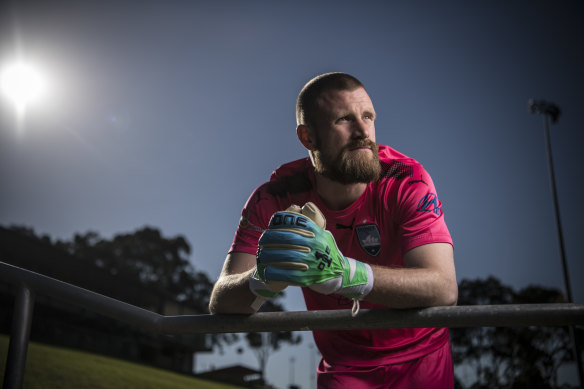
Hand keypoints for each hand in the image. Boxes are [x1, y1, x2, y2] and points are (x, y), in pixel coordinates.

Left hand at [256, 202, 373, 298]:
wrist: (342, 274)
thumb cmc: (327, 252)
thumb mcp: (324, 235)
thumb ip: (311, 226)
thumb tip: (295, 210)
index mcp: (318, 233)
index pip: (296, 223)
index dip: (280, 224)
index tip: (269, 227)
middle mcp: (316, 246)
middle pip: (287, 239)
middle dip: (270, 240)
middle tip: (261, 242)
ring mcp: (313, 262)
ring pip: (285, 257)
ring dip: (269, 256)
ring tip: (261, 256)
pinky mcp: (308, 278)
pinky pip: (287, 274)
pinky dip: (274, 273)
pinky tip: (266, 271)